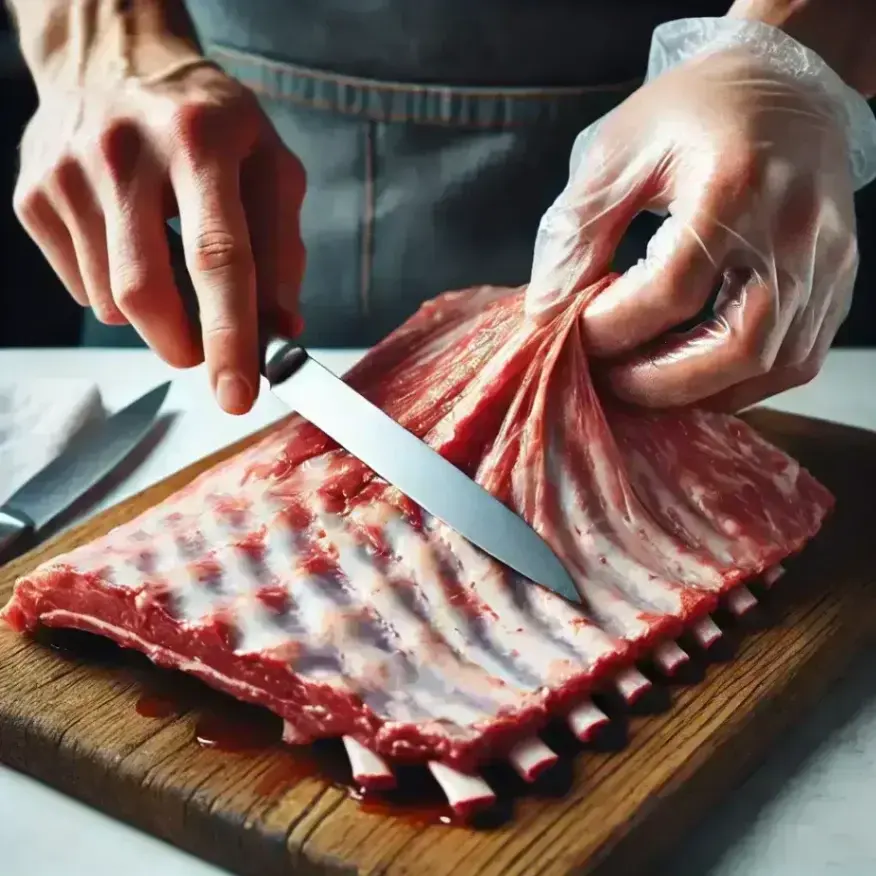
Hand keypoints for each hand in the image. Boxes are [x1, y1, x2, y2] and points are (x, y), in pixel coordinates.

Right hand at [14, 53, 305, 414]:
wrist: (115, 63)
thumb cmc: (210, 125)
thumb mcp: (269, 170)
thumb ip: (282, 253)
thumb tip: (280, 332)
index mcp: (202, 141)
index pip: (218, 258)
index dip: (230, 337)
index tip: (238, 395)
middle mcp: (126, 153)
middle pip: (147, 292)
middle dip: (184, 347)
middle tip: (206, 356)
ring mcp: (68, 174)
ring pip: (112, 302)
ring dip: (155, 317)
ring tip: (170, 268)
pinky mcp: (33, 195)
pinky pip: (82, 288)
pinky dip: (117, 293)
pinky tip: (131, 248)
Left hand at [526, 47, 857, 411]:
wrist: (779, 84)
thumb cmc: (690, 113)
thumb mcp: (615, 153)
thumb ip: (577, 234)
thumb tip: (548, 312)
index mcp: (733, 184)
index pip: (669, 291)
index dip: (612, 329)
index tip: (573, 335)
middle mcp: (793, 227)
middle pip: (738, 347)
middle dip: (659, 384)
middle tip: (609, 380)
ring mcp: (826, 258)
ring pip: (774, 364)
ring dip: (701, 392)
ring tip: (645, 380)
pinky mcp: (838, 277)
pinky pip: (798, 357)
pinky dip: (741, 382)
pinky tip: (695, 373)